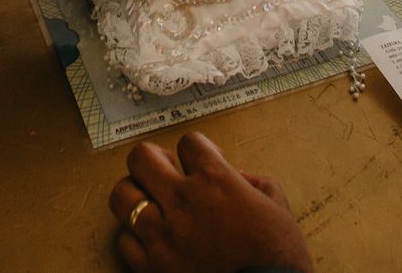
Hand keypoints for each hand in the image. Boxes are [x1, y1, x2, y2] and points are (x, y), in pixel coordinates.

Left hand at [107, 134, 314, 272]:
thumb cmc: (278, 259)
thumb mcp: (279, 209)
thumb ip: (257, 184)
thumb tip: (239, 177)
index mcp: (215, 181)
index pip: (188, 141)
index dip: (197, 149)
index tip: (202, 161)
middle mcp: (182, 201)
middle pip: (141, 157)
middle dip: (154, 161)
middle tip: (165, 173)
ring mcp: (162, 235)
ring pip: (122, 196)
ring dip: (136, 195)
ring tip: (150, 203)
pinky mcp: (151, 268)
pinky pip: (124, 240)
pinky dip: (135, 237)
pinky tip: (151, 239)